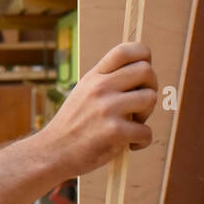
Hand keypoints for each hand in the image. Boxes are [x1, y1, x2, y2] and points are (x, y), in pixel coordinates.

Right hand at [38, 41, 158, 177]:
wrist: (52, 152)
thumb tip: (144, 75)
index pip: (125, 51)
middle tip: (140, 105)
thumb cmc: (73, 126)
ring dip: (147, 115)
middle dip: (151, 88)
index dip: (143, 57)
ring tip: (133, 125)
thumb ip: (108, 82)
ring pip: (150, 98)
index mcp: (94, 77)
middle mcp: (100, 87)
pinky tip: (130, 145)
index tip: (143, 75)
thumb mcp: (83, 93)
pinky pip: (146, 131)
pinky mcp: (114, 130)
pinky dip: (143, 141)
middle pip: (146, 71)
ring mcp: (107, 108)